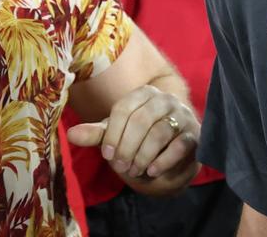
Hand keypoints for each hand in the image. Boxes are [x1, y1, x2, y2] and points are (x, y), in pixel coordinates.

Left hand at [66, 84, 199, 194]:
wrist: (172, 154)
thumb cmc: (140, 140)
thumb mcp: (117, 136)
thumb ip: (97, 135)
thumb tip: (70, 135)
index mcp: (143, 94)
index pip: (124, 107)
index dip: (113, 133)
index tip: (107, 155)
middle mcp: (164, 100)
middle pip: (141, 119)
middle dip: (127, 147)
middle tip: (120, 167)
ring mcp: (182, 116)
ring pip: (160, 133)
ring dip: (143, 156)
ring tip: (135, 171)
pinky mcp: (195, 135)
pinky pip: (180, 145)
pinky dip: (163, 160)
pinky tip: (152, 171)